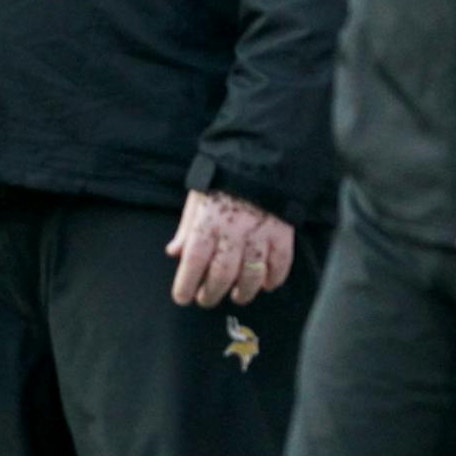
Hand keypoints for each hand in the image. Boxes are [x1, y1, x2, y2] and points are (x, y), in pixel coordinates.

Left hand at [167, 190, 294, 308]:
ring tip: (236, 295)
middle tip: (206, 299)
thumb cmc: (224, 178)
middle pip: (221, 274)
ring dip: (243, 291)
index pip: (193, 262)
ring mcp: (259, 234)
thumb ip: (186, 227)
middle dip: (211, 293)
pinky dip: (274, 278)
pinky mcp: (282, 233)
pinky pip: (280, 264)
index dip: (186, 284)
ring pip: (251, 275)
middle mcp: (233, 232)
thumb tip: (174, 252)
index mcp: (208, 222)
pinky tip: (266, 285)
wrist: (260, 156)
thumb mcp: (197, 198)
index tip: (182, 297)